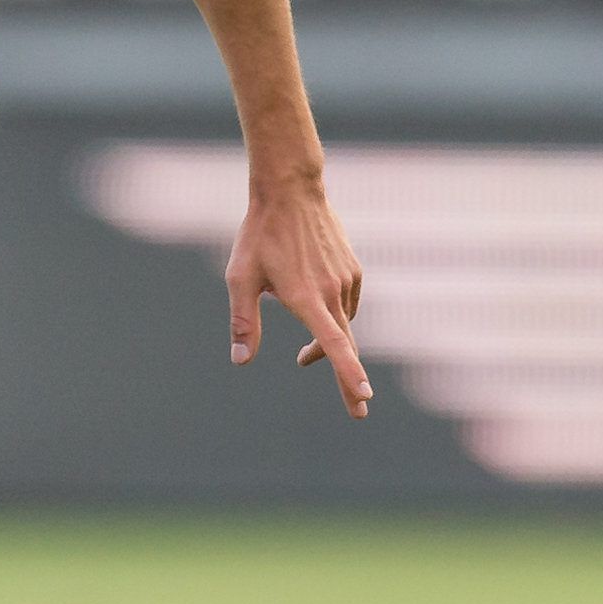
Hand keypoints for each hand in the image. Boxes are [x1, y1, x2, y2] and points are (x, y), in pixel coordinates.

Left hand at [228, 172, 370, 417]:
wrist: (291, 192)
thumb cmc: (259, 236)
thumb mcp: (240, 279)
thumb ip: (244, 322)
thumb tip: (240, 361)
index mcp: (304, 298)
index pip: (333, 343)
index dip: (347, 372)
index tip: (362, 397)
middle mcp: (331, 291)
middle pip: (346, 344)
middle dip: (350, 380)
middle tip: (357, 411)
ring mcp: (346, 280)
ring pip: (343, 324)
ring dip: (329, 344)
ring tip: (304, 357)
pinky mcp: (353, 269)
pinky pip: (347, 304)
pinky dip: (335, 318)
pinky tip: (317, 314)